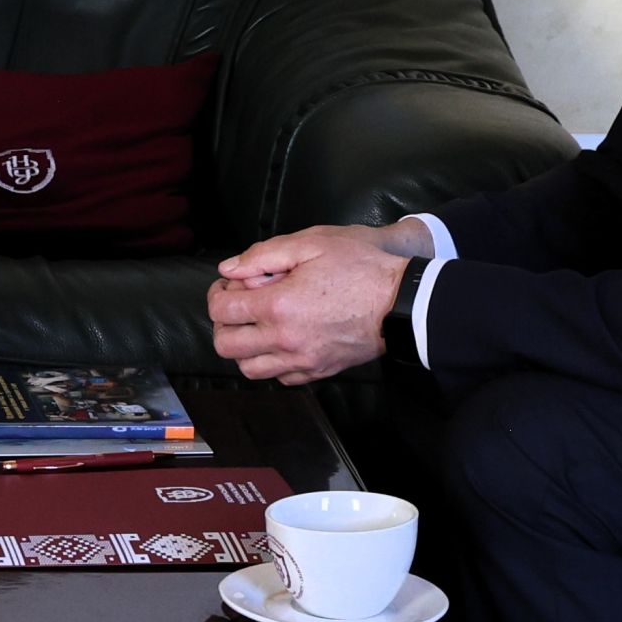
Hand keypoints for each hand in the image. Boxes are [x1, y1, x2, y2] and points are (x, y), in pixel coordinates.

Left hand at [205, 218, 428, 383]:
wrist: (405, 302)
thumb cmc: (362, 267)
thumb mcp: (312, 243)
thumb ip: (263, 255)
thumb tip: (228, 269)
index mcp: (278, 305)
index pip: (221, 310)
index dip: (217, 294)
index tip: (229, 284)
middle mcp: (284, 339)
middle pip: (226, 345)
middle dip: (223, 324)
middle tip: (238, 306)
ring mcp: (303, 360)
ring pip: (249, 369)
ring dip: (244, 347)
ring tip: (257, 325)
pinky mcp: (320, 372)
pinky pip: (281, 378)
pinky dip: (272, 363)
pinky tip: (282, 341)